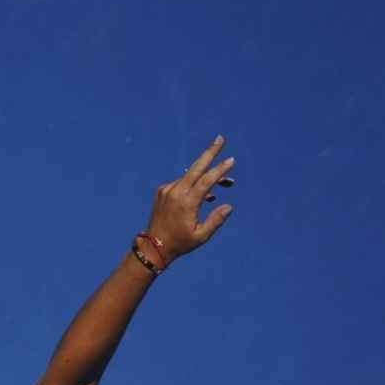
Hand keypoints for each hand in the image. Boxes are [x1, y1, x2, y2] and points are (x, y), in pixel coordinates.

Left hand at [142, 134, 235, 264]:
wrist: (153, 246)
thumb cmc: (180, 243)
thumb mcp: (201, 236)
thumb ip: (216, 220)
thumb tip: (229, 206)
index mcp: (186, 203)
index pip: (207, 180)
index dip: (220, 170)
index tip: (231, 160)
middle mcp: (176, 192)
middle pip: (196, 167)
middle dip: (210, 152)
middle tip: (220, 138)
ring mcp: (167, 190)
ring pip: (191, 176)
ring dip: (207, 176)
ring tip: (226, 182)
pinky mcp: (162, 191)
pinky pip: (182, 183)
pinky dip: (193, 184)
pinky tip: (206, 193)